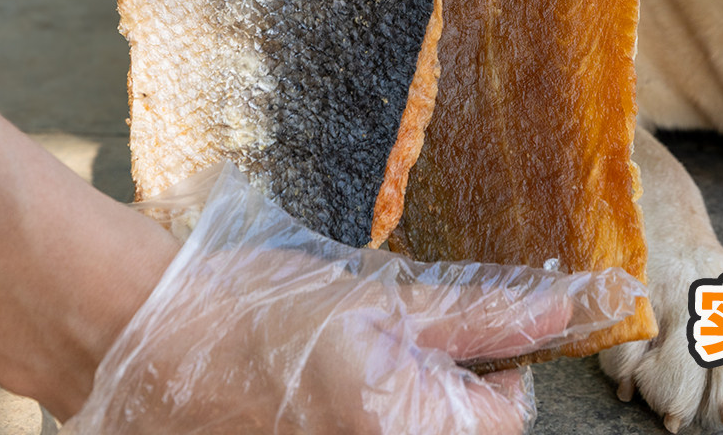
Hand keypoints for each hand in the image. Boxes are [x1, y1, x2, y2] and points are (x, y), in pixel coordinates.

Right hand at [66, 163, 642, 433]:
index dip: (495, 362)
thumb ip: (482, 312)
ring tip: (357, 368)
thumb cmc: (266, 312)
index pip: (509, 413)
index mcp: (408, 430)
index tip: (455, 330)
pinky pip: (376, 434)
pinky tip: (331, 392)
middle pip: (465, 432)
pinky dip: (374, 415)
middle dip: (450, 391)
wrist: (156, 344)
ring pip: (421, 431)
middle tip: (397, 347)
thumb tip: (566, 305)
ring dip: (410, 404)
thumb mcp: (385, 300)